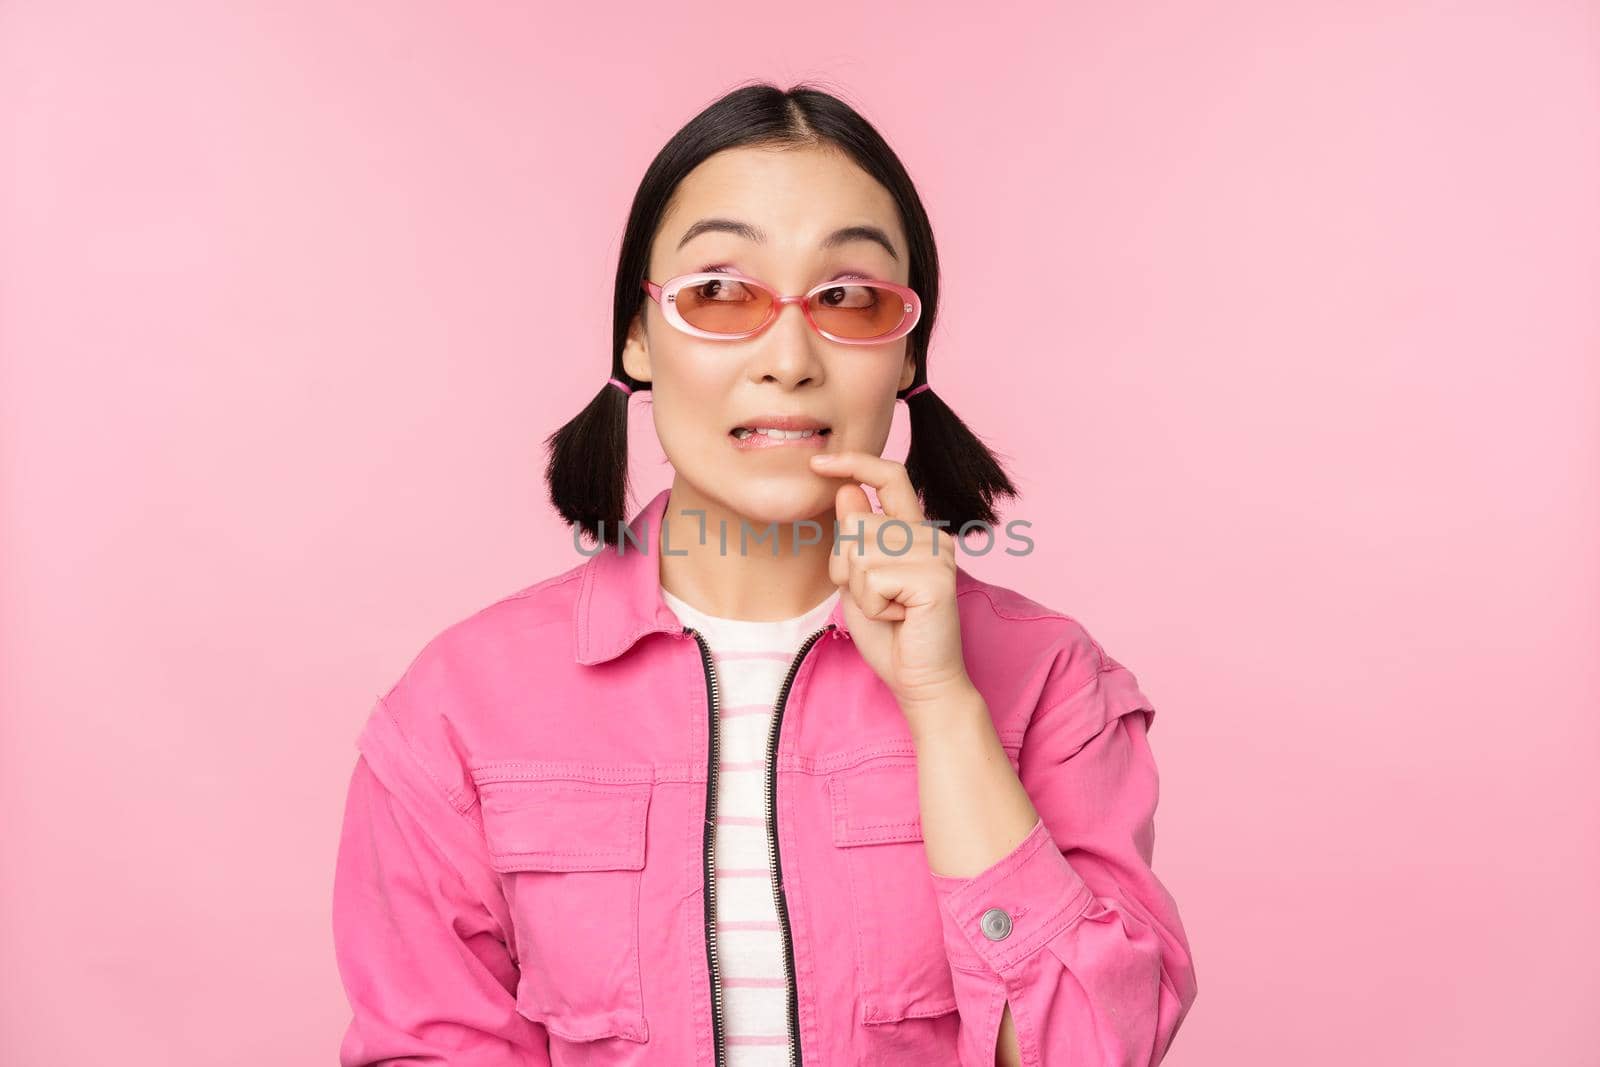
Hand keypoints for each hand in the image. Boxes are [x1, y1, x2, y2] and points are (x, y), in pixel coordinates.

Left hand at [808, 450, 974, 715]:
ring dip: (860, 590)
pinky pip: (872, 577)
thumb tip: (845, 489)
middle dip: (845, 566)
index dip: (854, 462)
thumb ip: (854, 539)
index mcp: (913, 531)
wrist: (919, 682)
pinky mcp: (935, 576)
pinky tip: (898, 619)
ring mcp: (936, 553)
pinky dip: (872, 605)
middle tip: (875, 600)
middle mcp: (930, 534)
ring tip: (889, 610)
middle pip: (855, 522)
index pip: (889, 476)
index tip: (818, 462)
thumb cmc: (889, 635)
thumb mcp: (858, 581)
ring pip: (859, 550)